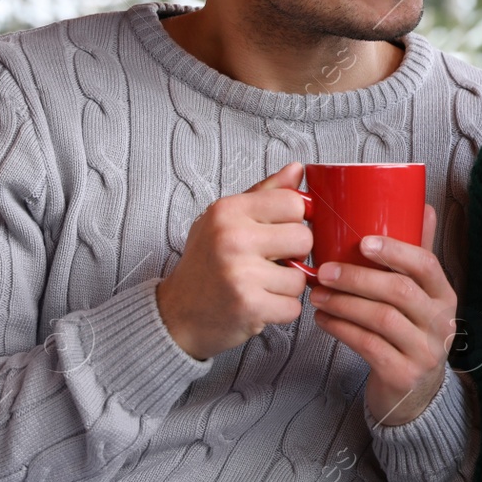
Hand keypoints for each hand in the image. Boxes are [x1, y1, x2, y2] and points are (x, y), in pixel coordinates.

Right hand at [156, 162, 313, 360]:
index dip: (294, 220)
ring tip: (261, 285)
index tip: (278, 232)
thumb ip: (265, 194)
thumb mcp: (227, 219)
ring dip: (287, 286)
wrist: (176, 312)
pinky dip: (281, 310)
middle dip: (295, 255)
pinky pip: (293, 306)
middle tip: (271, 262)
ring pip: (302, 277)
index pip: (294, 202)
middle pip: (304, 238)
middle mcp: (232, 238)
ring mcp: (240, 273)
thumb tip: (297, 168)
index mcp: (228, 210)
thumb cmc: (206, 262)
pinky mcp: (248, 305)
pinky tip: (260, 304)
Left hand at [309, 204, 457, 427]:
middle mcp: (442, 322)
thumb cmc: (410, 331)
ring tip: (317, 294)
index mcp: (445, 295)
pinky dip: (342, 330)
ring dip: (343, 303)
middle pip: (399, 291)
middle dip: (357, 278)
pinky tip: (323, 320)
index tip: (363, 242)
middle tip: (324, 270)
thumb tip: (423, 206)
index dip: (395, 251)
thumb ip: (418, 254)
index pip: (426, 265)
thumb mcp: (421, 295)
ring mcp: (425, 350)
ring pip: (382, 319)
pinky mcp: (404, 374)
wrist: (414, 391)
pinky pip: (368, 346)